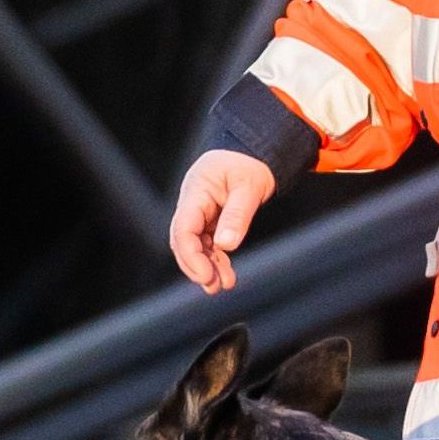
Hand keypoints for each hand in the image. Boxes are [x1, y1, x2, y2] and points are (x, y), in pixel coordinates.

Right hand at [170, 150, 277, 291]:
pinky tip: (226, 274)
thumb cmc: (250, 164)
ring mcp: (200, 212)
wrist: (255, 153)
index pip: (183, 228)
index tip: (206, 274)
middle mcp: (193, 203)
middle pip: (183, 241)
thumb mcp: (249, 187)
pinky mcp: (209, 220)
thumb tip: (226, 245)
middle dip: (196, 266)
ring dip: (206, 267)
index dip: (191, 255)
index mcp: (196, 190)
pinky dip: (215, 260)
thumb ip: (237, 215)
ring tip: (224, 285)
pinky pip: (207, 243)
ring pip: (195, 245)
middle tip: (214, 286)